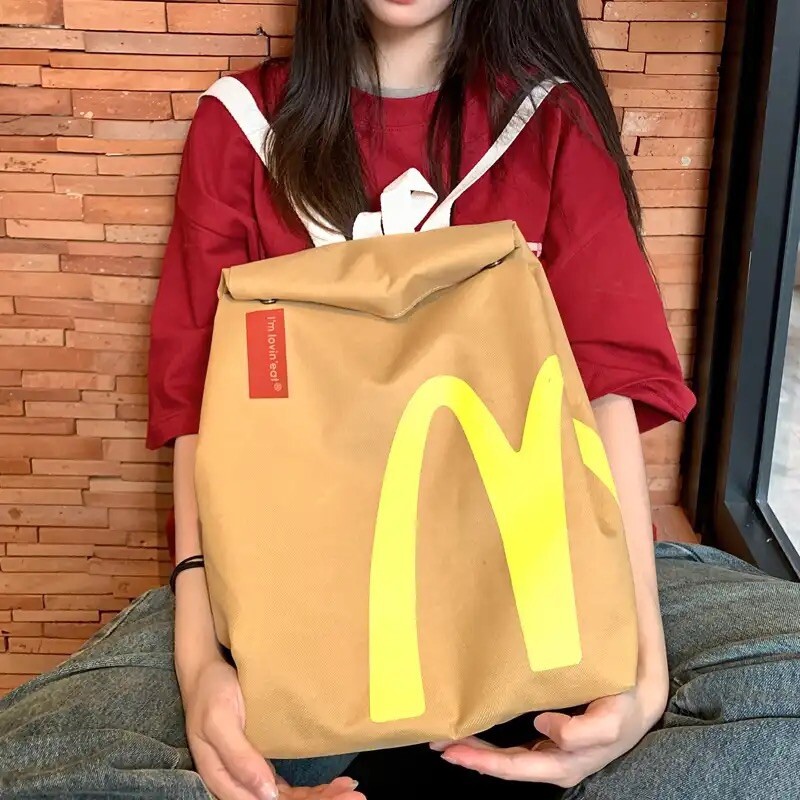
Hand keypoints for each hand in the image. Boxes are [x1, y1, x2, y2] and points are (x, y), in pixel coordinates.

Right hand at [181, 654, 364, 799]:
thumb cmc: (210, 694)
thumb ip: (239, 757)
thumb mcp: (219, 721)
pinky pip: (285, 787)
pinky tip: (333, 785)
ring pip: (286, 798)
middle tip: (354, 797)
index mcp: (225, 778)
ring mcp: (250, 773)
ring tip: (350, 790)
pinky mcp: (259, 763)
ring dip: (319, 797)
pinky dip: (310, 789)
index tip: (336, 796)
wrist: (205, 672)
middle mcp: (238, 782)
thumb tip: (265, 793)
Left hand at [432, 674, 667, 788]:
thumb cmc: (626, 707)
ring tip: (447, 735)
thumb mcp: (612, 718)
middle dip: (470, 755)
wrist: (641, 698)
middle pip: (504, 765)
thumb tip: (544, 727)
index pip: (514, 768)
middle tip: (437, 742)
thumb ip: (582, 730)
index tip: (454, 749)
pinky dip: (492, 736)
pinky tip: (477, 724)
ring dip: (477, 746)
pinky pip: (515, 742)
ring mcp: (551, 750)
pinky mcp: (551, 736)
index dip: (483, 761)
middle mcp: (553, 761)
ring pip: (506, 755)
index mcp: (564, 763)